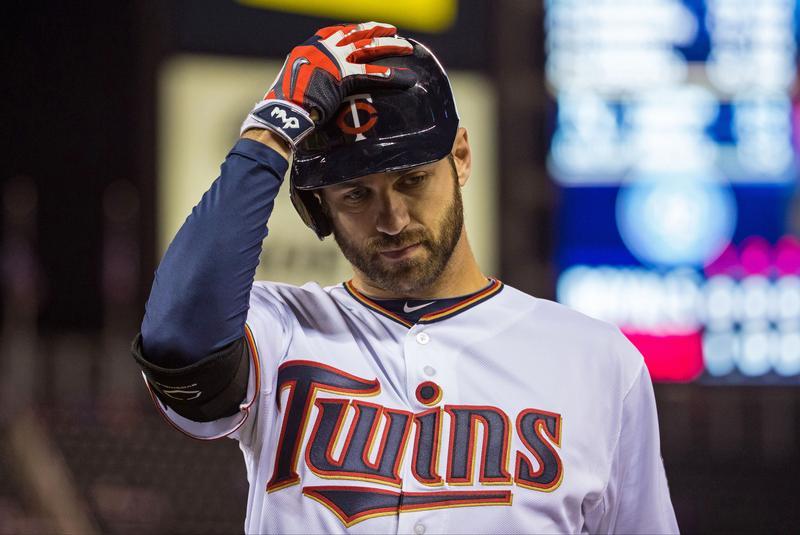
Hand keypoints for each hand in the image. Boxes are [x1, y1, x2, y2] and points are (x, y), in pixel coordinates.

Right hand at [241, 22, 416, 147]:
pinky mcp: (343, 75)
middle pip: (356, 34)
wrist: (282, 113)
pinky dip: (392, 75)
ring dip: (390, 46)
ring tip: (408, 47)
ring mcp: (333, 60)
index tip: (366, 29)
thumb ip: (309, 80)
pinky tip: (407, 78)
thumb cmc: (284, 107)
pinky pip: (373, 73)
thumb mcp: (294, 86)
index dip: (353, 30)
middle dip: (376, 30)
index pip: (334, 33)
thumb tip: (315, 89)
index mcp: (308, 49)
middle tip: (392, 30)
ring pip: (368, 47)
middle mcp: (321, 48)